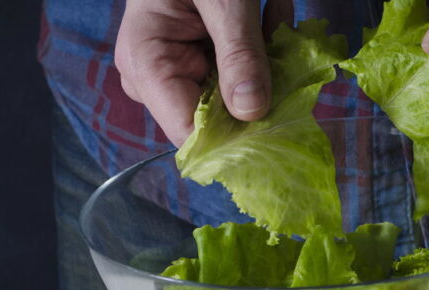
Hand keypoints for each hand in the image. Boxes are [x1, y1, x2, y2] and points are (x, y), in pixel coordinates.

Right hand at [115, 0, 290, 145]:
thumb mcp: (224, 2)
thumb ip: (239, 54)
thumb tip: (251, 113)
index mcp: (147, 65)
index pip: (189, 132)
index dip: (234, 138)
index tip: (279, 119)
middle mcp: (157, 77)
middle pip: (218, 116)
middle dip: (259, 89)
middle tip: (281, 49)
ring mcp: (180, 69)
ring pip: (238, 95)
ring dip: (267, 61)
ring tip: (271, 16)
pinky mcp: (203, 59)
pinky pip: (242, 72)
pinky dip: (264, 45)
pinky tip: (270, 10)